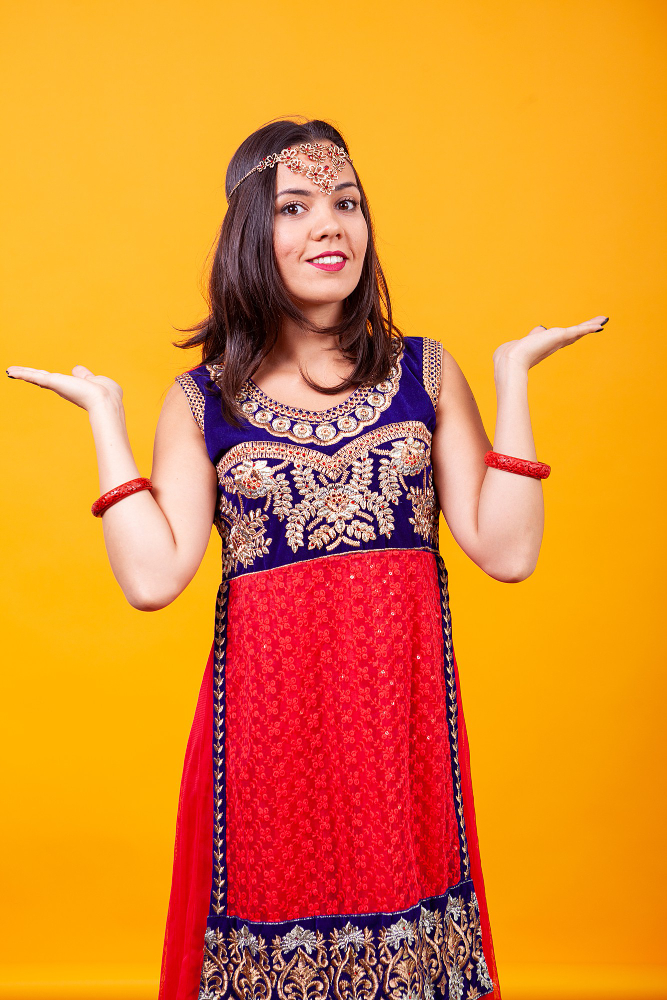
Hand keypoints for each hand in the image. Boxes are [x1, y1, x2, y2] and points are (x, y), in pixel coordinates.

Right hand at [5, 365, 122, 411]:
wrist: (106, 401)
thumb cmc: (106, 393)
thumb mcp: (95, 380)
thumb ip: (85, 375)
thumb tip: (77, 369)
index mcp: (71, 387)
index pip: (54, 381)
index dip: (44, 378)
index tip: (35, 375)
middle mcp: (62, 388)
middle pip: (42, 379)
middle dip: (28, 375)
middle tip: (13, 372)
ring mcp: (57, 386)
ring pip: (37, 377)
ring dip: (23, 373)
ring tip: (9, 371)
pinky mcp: (54, 383)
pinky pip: (35, 376)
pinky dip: (23, 373)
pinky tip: (11, 372)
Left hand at [493, 315, 608, 373]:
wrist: (512, 360)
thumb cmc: (514, 353)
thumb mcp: (527, 339)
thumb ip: (535, 334)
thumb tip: (540, 330)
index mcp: (549, 345)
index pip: (565, 338)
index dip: (575, 333)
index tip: (583, 330)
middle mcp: (556, 344)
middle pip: (575, 334)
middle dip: (587, 328)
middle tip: (601, 322)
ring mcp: (559, 341)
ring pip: (578, 331)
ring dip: (591, 325)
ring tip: (603, 320)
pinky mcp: (560, 336)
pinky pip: (578, 330)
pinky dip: (589, 327)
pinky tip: (600, 324)